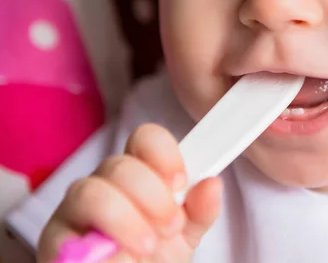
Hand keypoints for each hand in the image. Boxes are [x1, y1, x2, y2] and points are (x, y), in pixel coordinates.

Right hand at [37, 124, 222, 262]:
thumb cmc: (155, 256)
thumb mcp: (185, 234)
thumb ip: (200, 210)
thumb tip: (213, 183)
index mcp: (136, 173)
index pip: (145, 138)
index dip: (164, 154)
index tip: (181, 183)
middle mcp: (102, 183)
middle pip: (119, 164)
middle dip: (152, 195)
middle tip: (171, 226)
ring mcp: (73, 212)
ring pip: (90, 192)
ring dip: (125, 219)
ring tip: (147, 246)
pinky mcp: (54, 245)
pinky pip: (68, 237)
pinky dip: (101, 248)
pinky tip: (121, 260)